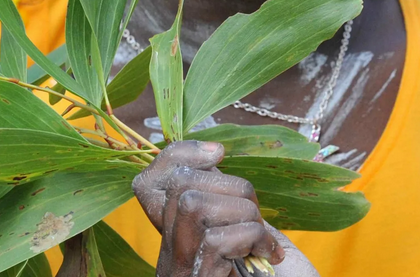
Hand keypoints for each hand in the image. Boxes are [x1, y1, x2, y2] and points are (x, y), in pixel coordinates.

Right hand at [132, 140, 284, 276]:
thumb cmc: (269, 273)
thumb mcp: (241, 228)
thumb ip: (223, 200)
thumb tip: (214, 154)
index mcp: (178, 238)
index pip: (149, 183)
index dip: (179, 156)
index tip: (218, 155)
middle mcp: (170, 257)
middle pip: (178, 187)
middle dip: (229, 185)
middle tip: (256, 214)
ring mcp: (181, 271)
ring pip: (194, 206)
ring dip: (244, 213)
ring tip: (262, 238)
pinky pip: (216, 240)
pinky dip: (253, 238)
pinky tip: (268, 255)